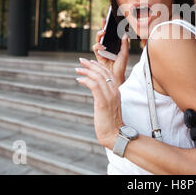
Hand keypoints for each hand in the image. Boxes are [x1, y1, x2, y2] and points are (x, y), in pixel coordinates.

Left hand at [75, 34, 128, 148]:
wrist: (115, 134)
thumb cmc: (110, 122)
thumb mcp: (109, 105)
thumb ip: (104, 96)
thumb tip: (95, 90)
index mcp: (117, 91)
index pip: (108, 73)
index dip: (98, 66)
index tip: (89, 62)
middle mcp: (115, 91)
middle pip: (103, 72)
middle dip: (91, 65)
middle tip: (81, 61)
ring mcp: (110, 96)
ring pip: (98, 77)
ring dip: (87, 71)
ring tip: (78, 69)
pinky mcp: (103, 102)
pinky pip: (94, 86)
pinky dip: (86, 80)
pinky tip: (79, 79)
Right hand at [93, 18, 128, 83]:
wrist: (116, 77)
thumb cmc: (121, 66)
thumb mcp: (124, 54)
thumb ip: (124, 44)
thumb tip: (125, 34)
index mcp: (114, 45)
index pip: (111, 34)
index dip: (109, 27)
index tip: (108, 19)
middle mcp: (108, 47)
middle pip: (103, 35)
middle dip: (103, 27)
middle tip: (104, 22)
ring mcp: (102, 51)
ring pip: (98, 40)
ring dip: (100, 35)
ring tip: (103, 32)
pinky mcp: (98, 56)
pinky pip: (95, 48)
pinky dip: (98, 46)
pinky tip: (102, 46)